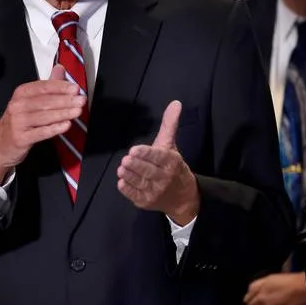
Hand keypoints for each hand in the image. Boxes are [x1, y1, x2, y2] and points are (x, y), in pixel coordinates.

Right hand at [0, 65, 84, 182]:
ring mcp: (18, 122)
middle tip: (81, 100)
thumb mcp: (30, 101)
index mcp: (21, 93)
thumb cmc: (19, 122)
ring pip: (44, 116)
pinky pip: (41, 132)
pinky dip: (54, 128)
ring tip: (78, 112)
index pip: (43, 87)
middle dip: (66, 100)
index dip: (60, 87)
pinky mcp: (20, 138)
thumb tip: (60, 68)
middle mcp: (17, 106)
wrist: (0, 146)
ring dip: (63, 113)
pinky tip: (66, 125)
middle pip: (45, 101)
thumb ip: (47, 86)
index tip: (76, 88)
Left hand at [116, 100, 198, 223]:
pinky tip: (122, 182)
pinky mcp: (146, 202)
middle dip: (136, 165)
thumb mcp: (171, 145)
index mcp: (171, 162)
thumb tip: (175, 103)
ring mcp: (155, 191)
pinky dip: (128, 189)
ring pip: (140, 182)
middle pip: (147, 171)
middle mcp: (164, 177)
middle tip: (126, 159)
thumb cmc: (173, 167)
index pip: (158, 157)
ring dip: (130, 176)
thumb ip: (169, 124)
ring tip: (122, 168)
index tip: (134, 150)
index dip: (146, 154)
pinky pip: (135, 195)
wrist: (183, 197)